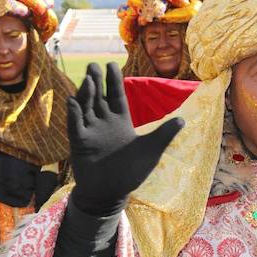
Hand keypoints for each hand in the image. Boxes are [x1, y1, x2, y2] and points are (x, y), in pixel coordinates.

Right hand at [68, 62, 182, 215]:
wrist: (111, 192)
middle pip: (99, 96)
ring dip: (86, 92)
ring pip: (86, 106)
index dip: (113, 80)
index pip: (116, 95)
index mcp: (120, 120)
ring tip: (88, 78)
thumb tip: (183, 120)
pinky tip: (73, 101)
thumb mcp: (151, 150)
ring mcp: (90, 131)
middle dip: (96, 80)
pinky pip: (75, 124)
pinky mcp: (79, 142)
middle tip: (93, 64)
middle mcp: (103, 122)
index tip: (111, 64)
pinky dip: (73, 113)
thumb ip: (164, 134)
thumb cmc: (131, 172)